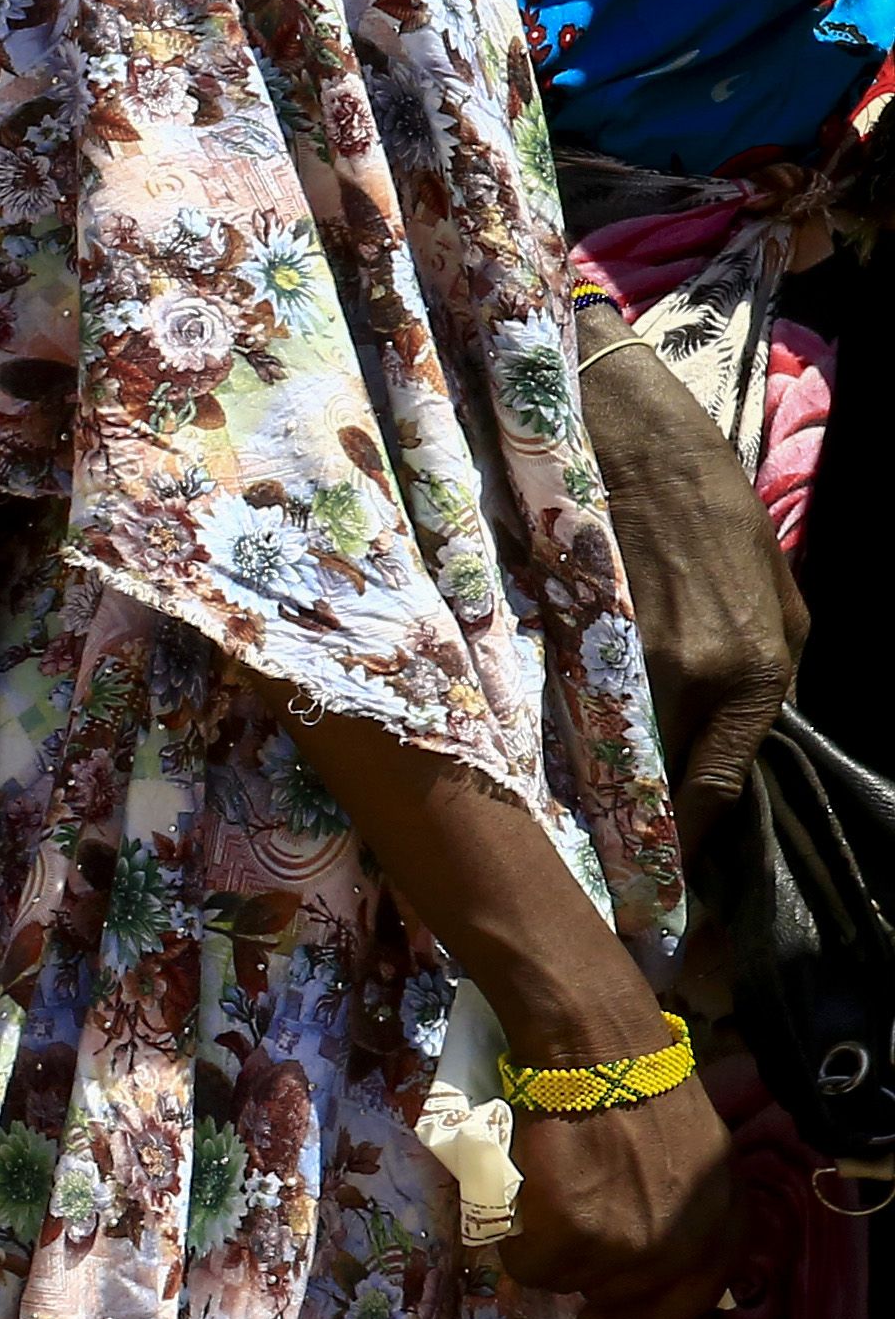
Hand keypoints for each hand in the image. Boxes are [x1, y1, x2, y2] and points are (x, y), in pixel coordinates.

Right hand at [502, 1073, 738, 1318]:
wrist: (602, 1056)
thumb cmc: (646, 1094)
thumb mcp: (701, 1162)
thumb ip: (691, 1214)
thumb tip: (653, 1255)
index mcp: (723, 1229)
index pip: (688, 1305)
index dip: (643, 1318)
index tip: (605, 1315)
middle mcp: (683, 1248)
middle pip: (624, 1300)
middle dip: (590, 1286)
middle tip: (563, 1262)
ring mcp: (628, 1246)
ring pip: (571, 1283)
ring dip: (550, 1258)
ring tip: (538, 1217)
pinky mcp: (574, 1236)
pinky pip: (531, 1267)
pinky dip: (517, 1247)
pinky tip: (518, 1214)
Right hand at [576, 319, 798, 843]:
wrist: (628, 436)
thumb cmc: (711, 509)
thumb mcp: (779, 593)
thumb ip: (768, 674)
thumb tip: (735, 745)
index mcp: (756, 670)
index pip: (720, 788)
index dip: (692, 843)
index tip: (670, 883)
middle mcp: (694, 675)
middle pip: (660, 787)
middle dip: (642, 830)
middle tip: (619, 871)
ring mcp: (625, 660)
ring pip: (607, 757)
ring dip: (593, 791)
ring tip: (575, 824)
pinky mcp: (567, 640)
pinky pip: (562, 715)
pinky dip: (554, 741)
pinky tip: (539, 759)